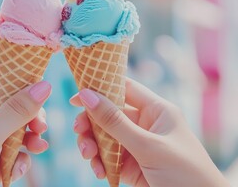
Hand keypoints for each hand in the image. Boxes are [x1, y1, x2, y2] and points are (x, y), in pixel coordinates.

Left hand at [0, 77, 50, 186]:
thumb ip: (16, 110)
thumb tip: (44, 85)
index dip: (15, 83)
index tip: (39, 84)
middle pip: (9, 110)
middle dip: (28, 117)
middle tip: (42, 125)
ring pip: (15, 132)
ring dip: (30, 139)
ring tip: (39, 147)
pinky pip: (14, 154)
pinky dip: (20, 160)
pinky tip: (17, 170)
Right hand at [70, 78, 228, 186]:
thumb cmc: (184, 173)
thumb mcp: (148, 146)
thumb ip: (115, 122)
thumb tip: (87, 95)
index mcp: (155, 111)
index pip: (124, 89)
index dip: (99, 88)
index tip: (76, 97)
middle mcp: (144, 124)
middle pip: (108, 114)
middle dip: (91, 123)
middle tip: (79, 131)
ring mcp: (135, 144)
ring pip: (104, 136)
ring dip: (91, 144)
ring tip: (88, 156)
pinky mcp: (129, 164)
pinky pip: (106, 156)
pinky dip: (99, 162)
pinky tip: (100, 171)